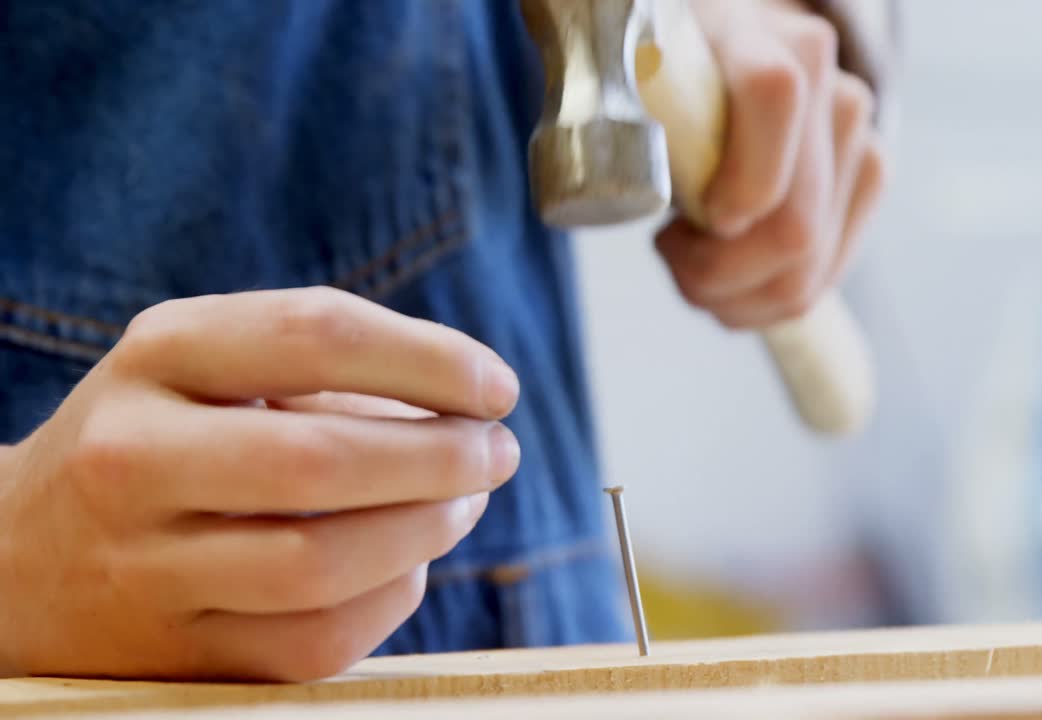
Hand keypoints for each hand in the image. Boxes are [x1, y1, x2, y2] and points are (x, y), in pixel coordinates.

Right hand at [0, 287, 520, 681]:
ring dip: (427, 530)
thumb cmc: (156, 437)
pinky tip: (410, 562)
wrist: (18, 559)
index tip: (497, 386)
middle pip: (322, 460)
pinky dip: (390, 598)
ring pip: (322, 563)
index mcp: (157, 355)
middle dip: (443, 456)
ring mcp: (145, 565)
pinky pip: (316, 640)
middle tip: (499, 451)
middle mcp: (134, 457)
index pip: (316, 335)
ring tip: (467, 502)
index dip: (432, 360)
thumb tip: (465, 404)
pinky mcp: (173, 655)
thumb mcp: (203, 363)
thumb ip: (322, 364)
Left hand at [657, 0, 885, 328]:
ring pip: (805, 273)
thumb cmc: (679, 78)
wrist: (739, 59)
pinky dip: (757, 302)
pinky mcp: (868, 182)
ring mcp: (860, 140)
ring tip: (693, 265)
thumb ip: (638, 115)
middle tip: (671, 252)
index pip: (774, 98)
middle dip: (716, 271)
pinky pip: (818, 284)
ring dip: (733, 297)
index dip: (741, 179)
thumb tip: (633, 182)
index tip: (693, 216)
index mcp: (769, 42)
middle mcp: (831, 89)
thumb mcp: (645, 80)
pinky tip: (727, 276)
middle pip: (795, 226)